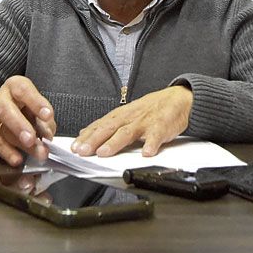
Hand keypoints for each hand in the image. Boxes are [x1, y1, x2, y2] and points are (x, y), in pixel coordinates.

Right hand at [0, 76, 56, 165]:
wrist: (1, 110)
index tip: (48, 115)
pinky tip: (17, 159)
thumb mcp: (37, 105)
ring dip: (19, 143)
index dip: (36, 103)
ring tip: (35, 152)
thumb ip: (44, 119)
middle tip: (32, 138)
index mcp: (15, 86)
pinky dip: (8, 153)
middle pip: (6, 110)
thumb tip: (47, 134)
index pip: (23, 90)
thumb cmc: (24, 106)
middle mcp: (1, 99)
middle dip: (20, 126)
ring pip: (2, 130)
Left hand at [72, 85, 191, 157]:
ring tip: (104, 153)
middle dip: (94, 140)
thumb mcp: (126, 114)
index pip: (99, 126)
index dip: (86, 137)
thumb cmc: (151, 109)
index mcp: (120, 116)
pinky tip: (146, 154)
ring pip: (128, 132)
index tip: (74, 147)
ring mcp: (145, 122)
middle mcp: (130, 118)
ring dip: (115, 143)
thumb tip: (86, 133)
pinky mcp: (161, 126)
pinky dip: (151, 144)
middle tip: (82, 151)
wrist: (177, 99)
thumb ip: (107, 125)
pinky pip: (156, 136)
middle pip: (109, 129)